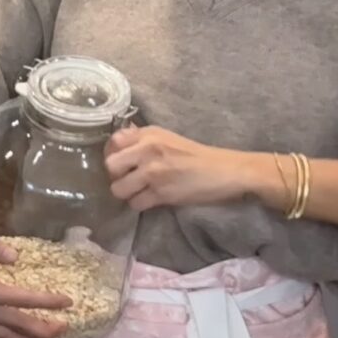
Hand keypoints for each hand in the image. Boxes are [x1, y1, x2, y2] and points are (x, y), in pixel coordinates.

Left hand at [105, 126, 243, 211]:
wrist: (227, 171)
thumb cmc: (197, 155)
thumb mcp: (168, 138)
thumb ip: (142, 139)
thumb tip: (118, 141)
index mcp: (150, 133)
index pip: (113, 141)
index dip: (113, 153)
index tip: (123, 161)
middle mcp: (148, 150)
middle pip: (110, 166)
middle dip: (116, 175)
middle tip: (128, 178)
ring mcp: (153, 172)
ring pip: (118, 188)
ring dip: (127, 193)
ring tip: (139, 191)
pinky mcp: (161, 194)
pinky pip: (135, 203)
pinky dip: (140, 204)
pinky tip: (150, 199)